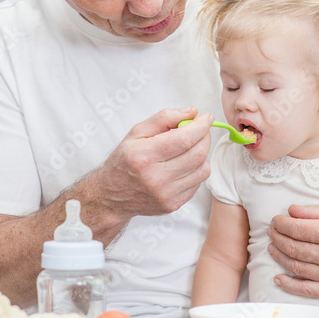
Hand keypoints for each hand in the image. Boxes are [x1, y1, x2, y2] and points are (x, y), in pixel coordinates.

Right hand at [92, 107, 212, 217]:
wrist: (112, 197)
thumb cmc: (124, 161)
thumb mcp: (136, 132)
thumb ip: (164, 118)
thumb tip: (192, 112)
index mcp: (144, 156)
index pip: (185, 139)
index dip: (201, 126)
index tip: (206, 117)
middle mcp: (156, 178)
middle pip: (198, 154)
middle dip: (204, 137)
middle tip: (200, 130)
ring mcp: (166, 194)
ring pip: (203, 169)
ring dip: (202, 154)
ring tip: (189, 149)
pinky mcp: (173, 205)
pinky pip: (198, 183)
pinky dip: (196, 170)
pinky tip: (183, 165)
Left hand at [267, 204, 318, 297]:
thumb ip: (317, 213)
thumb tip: (291, 211)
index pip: (296, 229)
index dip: (280, 224)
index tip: (275, 220)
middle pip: (293, 247)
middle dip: (277, 238)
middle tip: (271, 232)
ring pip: (296, 267)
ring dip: (279, 256)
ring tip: (272, 247)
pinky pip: (307, 290)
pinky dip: (289, 284)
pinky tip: (279, 277)